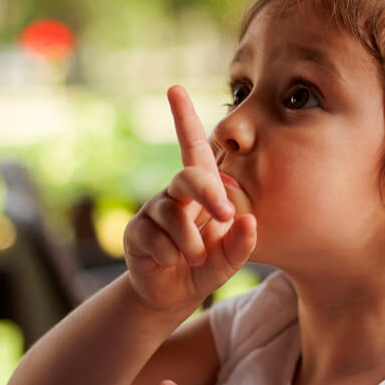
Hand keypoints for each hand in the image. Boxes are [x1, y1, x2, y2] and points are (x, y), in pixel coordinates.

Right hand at [124, 86, 256, 312]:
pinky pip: (156, 238)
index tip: (175, 89)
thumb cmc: (206, 265)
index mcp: (199, 190)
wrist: (173, 295)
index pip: (193, 148)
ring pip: (174, 215)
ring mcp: (152, 211)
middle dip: (208, 194)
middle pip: (188, 177)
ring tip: (197, 258)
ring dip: (191, 242)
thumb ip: (241, 242)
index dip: (183, 118)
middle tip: (225, 216)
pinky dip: (170, 256)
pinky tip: (169, 262)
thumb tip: (249, 221)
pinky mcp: (135, 232)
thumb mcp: (229, 257)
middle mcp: (174, 193)